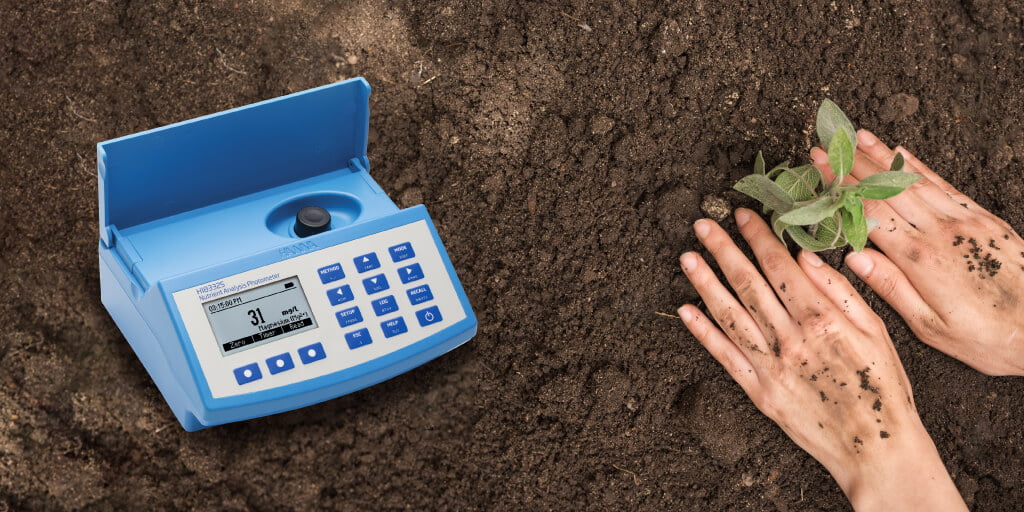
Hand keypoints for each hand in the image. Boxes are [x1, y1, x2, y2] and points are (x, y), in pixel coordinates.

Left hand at [677, 210, 965, 510]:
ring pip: (730, 315)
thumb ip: (841, 292)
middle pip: (749, 284)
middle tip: (702, 224)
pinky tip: (686, 309)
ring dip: (706, 283)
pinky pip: (725, 356)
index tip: (743, 214)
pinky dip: (703, 332)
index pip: (781, 266)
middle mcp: (791, 339)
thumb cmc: (884, 388)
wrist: (876, 449)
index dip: (759, 237)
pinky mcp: (759, 392)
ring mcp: (771, 366)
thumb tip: (806, 257)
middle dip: (723, 250)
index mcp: (822, 319)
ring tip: (687, 257)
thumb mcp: (878, 332)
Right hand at [810, 130, 1023, 375]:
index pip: (869, 212)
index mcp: (921, 260)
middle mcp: (941, 232)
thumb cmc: (987, 338)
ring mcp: (965, 221)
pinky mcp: (984, 219)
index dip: (840, 187)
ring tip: (857, 136)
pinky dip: (919, 168)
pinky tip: (902, 152)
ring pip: (914, 181)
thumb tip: (855, 258)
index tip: (818, 167)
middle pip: (887, 189)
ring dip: (882, 156)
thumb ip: (892, 289)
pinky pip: (944, 185)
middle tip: (826, 145)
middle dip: (852, 165)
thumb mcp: (931, 328)